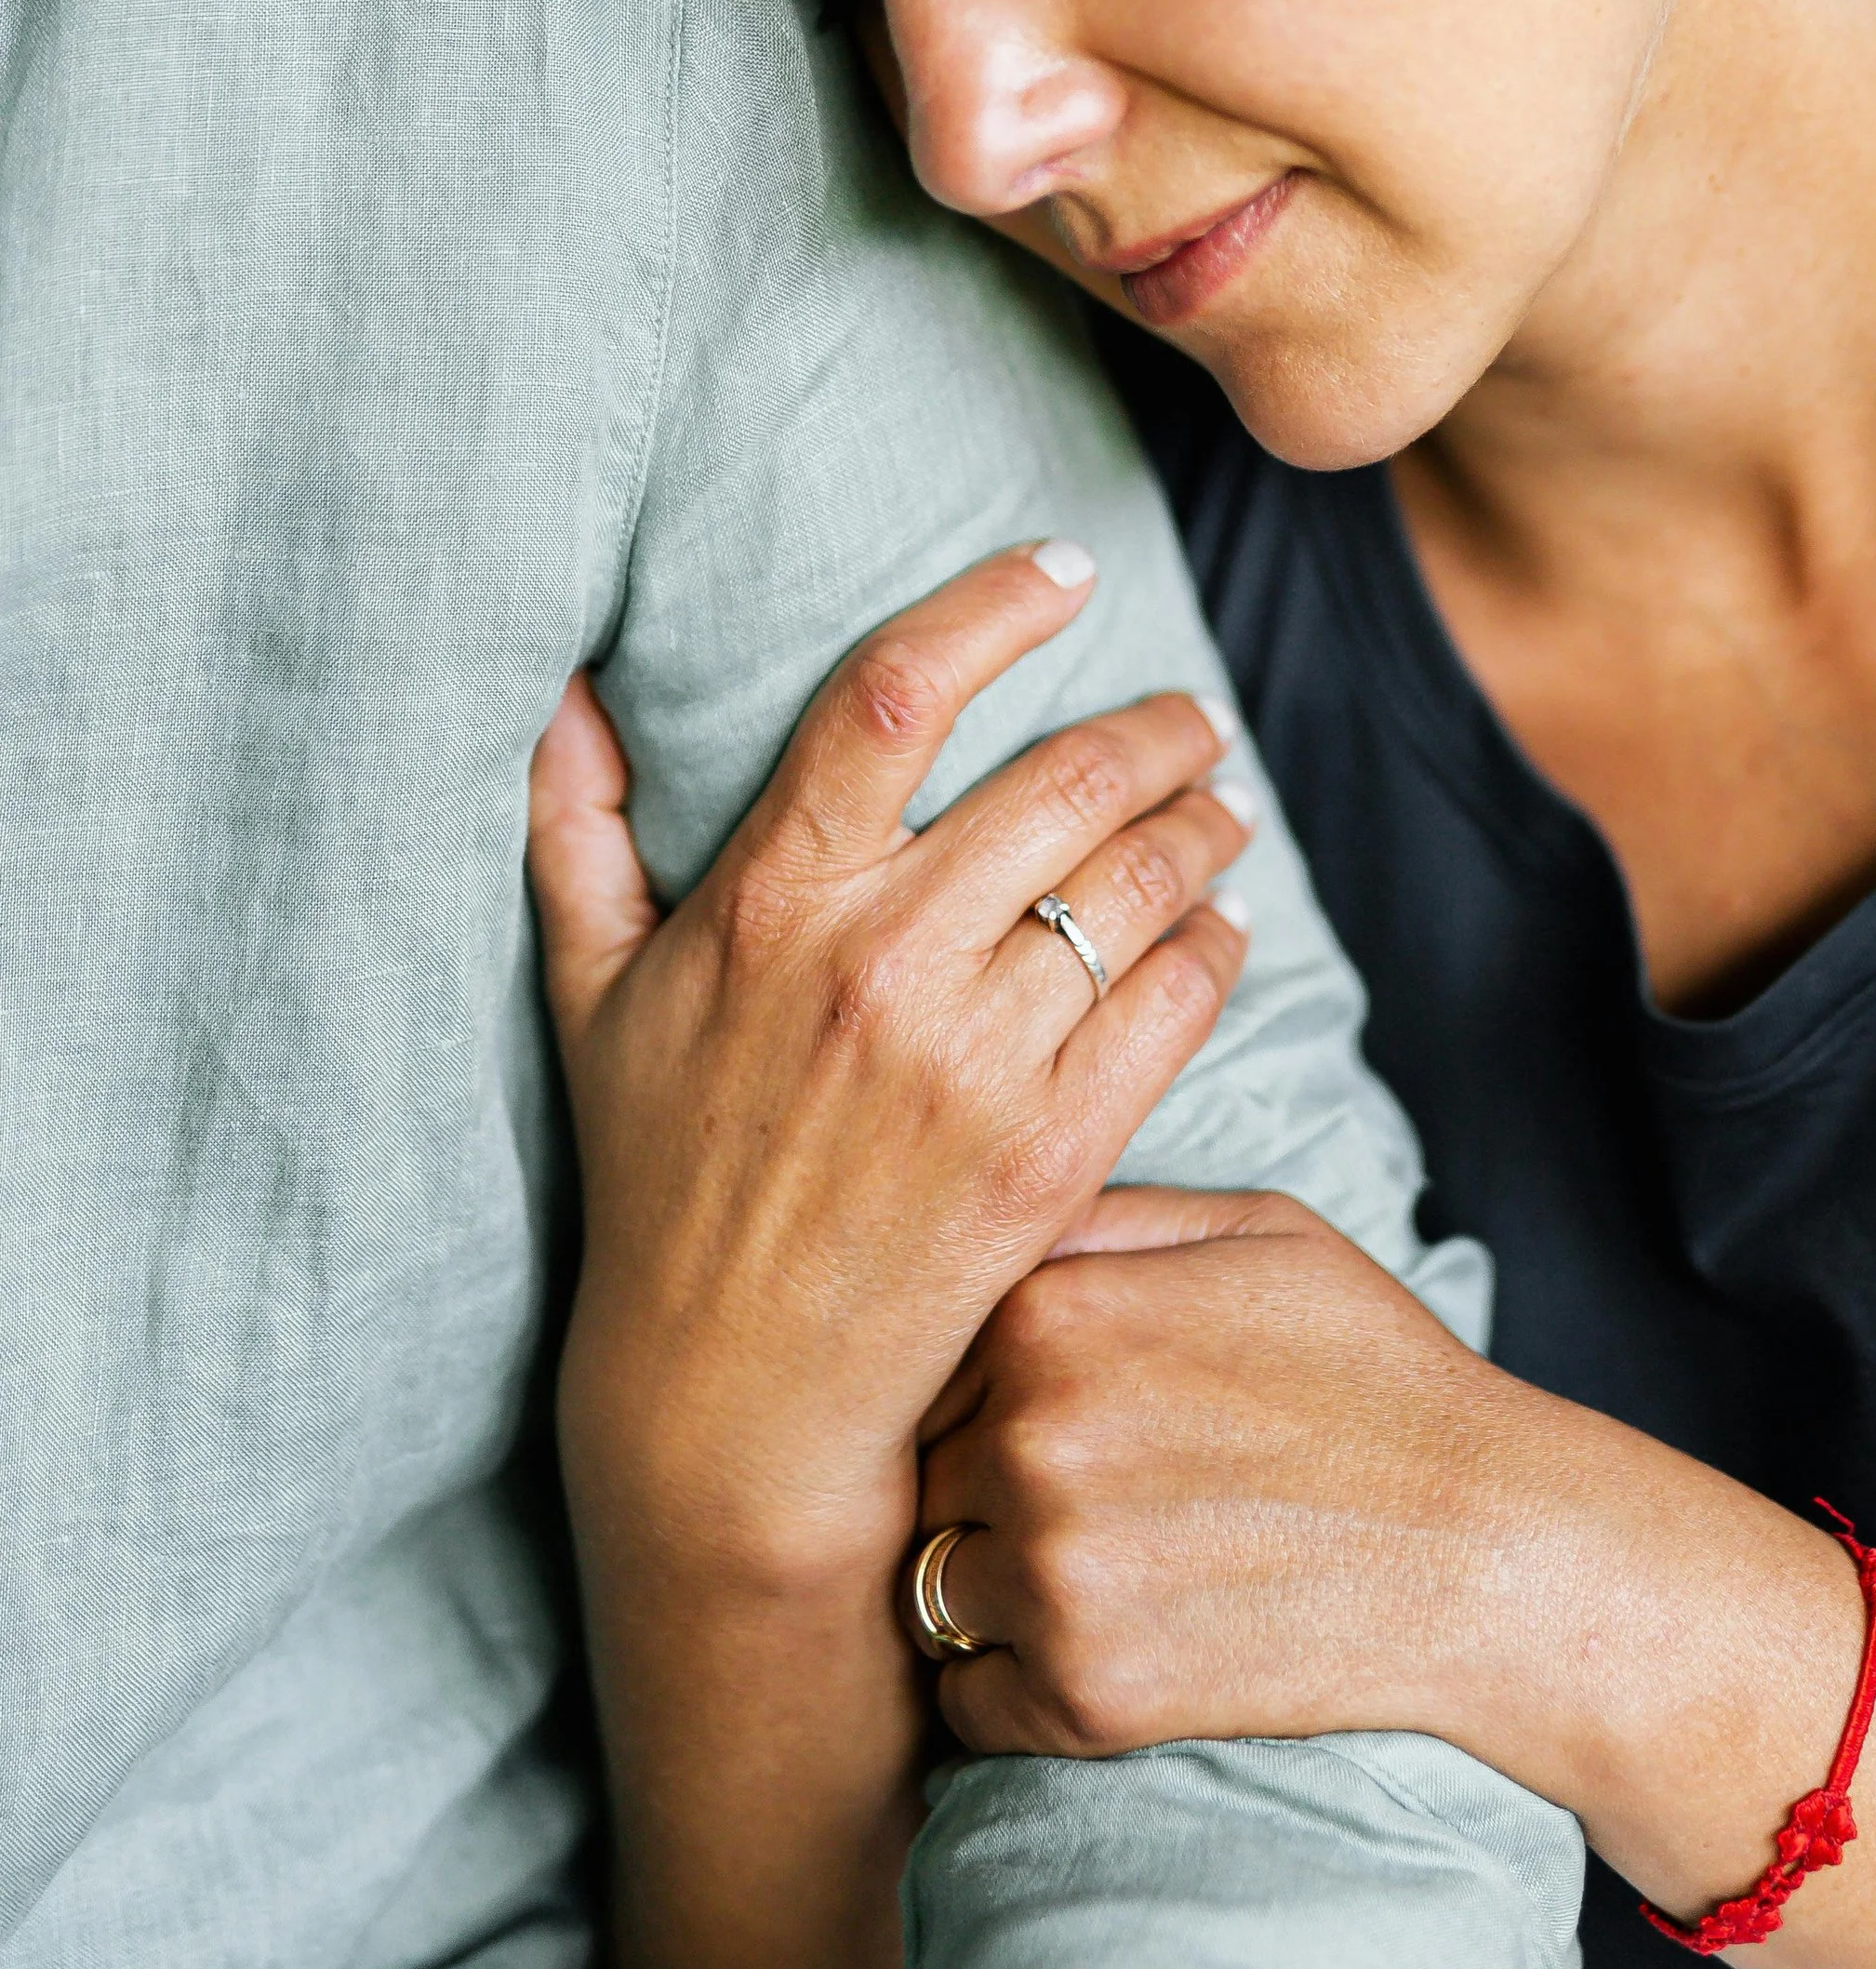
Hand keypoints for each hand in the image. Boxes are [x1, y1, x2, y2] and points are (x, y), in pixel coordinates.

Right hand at [527, 547, 1250, 1601]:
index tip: (1064, 569)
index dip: (993, 607)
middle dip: (1153, 727)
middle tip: (1188, 714)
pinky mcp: (1051, 1152)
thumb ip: (575, 828)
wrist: (730, 1398)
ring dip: (1204, 824)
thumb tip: (558, 686)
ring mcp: (975, 1061)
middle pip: (1063, 781)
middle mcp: (880, 964)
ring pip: (1136, 884)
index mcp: (772, 902)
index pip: (893, 691)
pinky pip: (1173, 1004)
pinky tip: (1223, 923)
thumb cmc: (655, 1175)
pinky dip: (1216, 944)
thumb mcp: (592, 994)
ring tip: (1224, 803)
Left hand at [913, 1185, 1533, 1761]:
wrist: (1486, 1547)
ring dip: (983, 1589)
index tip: (1032, 1410)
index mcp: (1049, 1308)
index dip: (967, 1385)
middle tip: (1077, 1497)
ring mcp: (1052, 1575)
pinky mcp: (1085, 1697)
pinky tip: (1095, 1644)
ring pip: (928, 1587)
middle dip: (969, 1486)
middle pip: (916, 1471)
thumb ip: (1103, 1214)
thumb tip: (987, 1207)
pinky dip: (1006, 1688)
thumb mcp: (1253, 1231)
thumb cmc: (1374, 1373)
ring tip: (1090, 1570)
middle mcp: (1029, 1436)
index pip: (918, 1352)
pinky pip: (964, 1703)